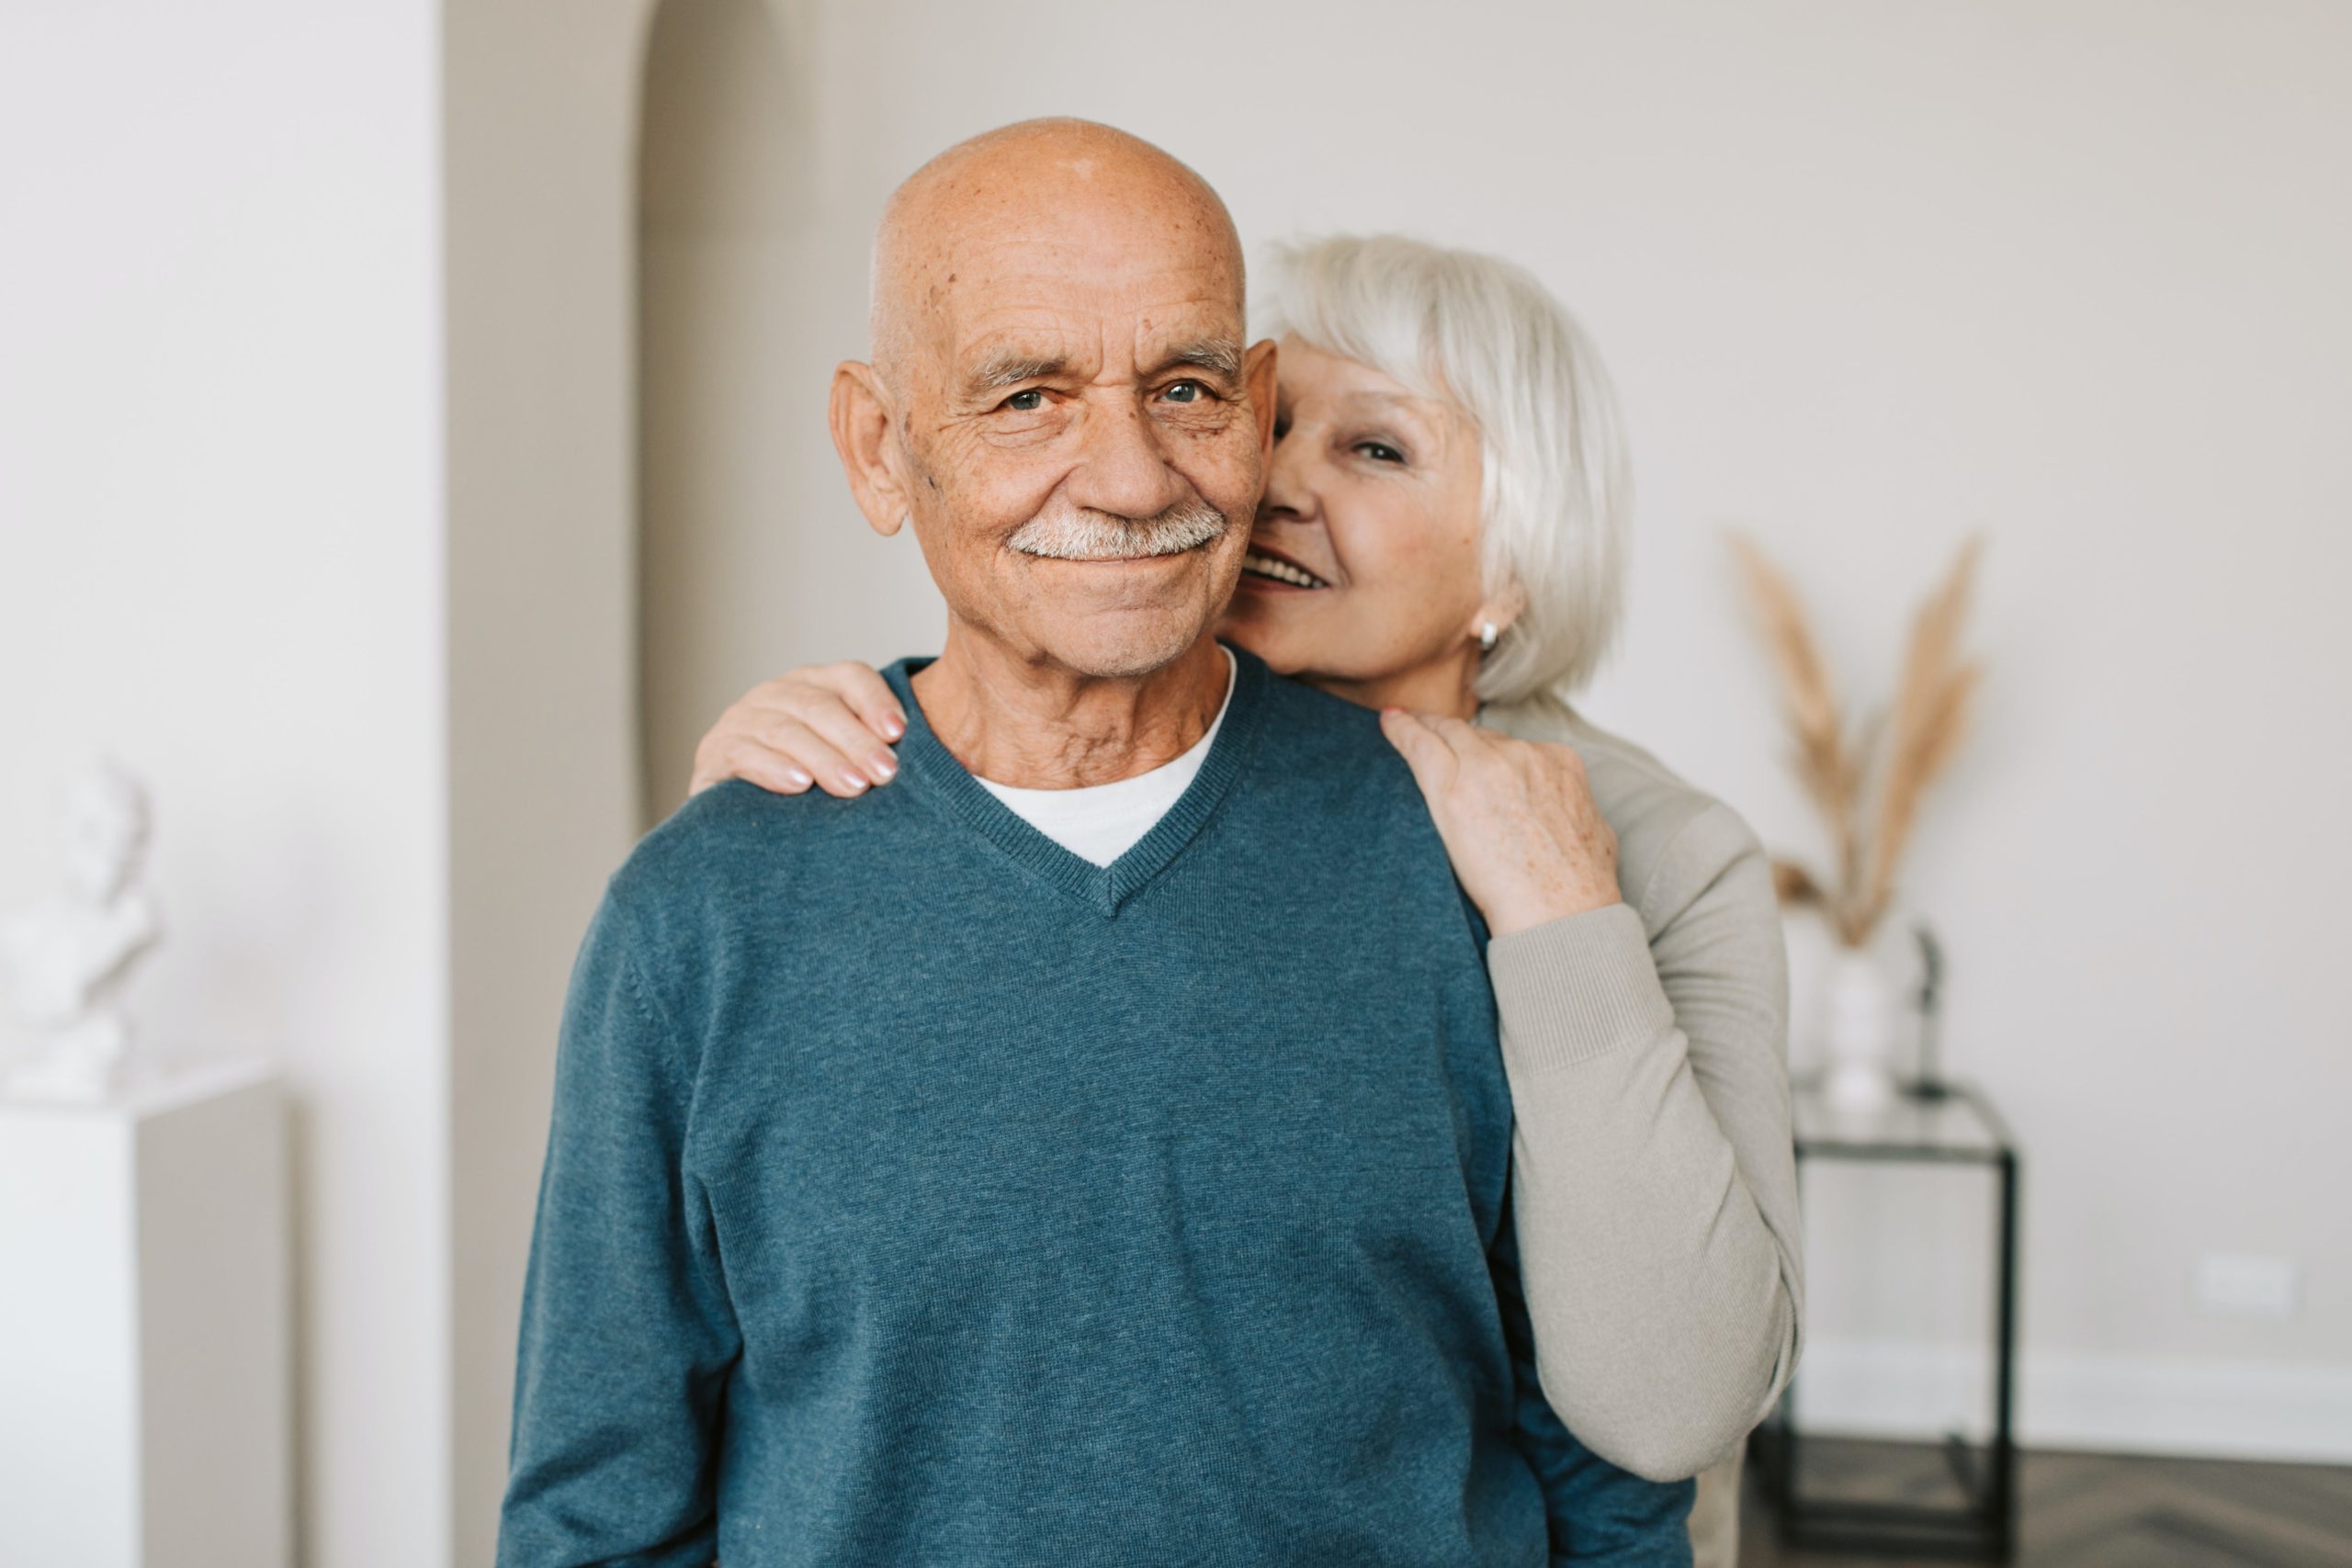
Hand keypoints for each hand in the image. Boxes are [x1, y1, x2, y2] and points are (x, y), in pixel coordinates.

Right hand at [688, 662, 905, 799]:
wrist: (735, 819)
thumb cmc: (808, 786)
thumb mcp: (842, 760)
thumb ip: (874, 750)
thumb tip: (929, 763)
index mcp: (815, 684)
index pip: (850, 676)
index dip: (876, 700)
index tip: (900, 733)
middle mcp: (777, 693)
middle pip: (820, 705)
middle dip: (857, 740)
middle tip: (886, 773)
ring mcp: (742, 718)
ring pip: (786, 729)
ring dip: (824, 758)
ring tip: (854, 786)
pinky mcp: (715, 751)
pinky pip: (745, 753)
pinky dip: (774, 768)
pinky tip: (800, 785)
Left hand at [1377, 709, 1622, 938]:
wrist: (1560, 914)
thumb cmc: (1580, 890)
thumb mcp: (1593, 833)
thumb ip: (1571, 810)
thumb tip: (1560, 820)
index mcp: (1561, 764)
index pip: (1512, 746)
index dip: (1486, 748)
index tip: (1470, 750)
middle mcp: (1524, 756)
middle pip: (1480, 737)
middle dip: (1455, 737)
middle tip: (1429, 731)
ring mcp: (1487, 766)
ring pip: (1449, 734)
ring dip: (1427, 729)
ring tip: (1404, 725)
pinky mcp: (1452, 787)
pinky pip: (1420, 746)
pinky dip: (1401, 731)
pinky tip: (1388, 723)